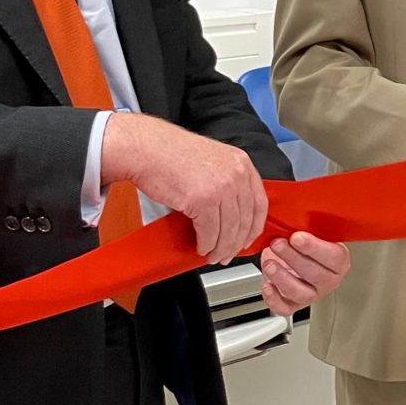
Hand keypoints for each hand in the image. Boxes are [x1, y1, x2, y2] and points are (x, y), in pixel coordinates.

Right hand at [102, 113, 266, 264]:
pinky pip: (210, 232)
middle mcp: (236, 174)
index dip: (254, 227)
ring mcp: (221, 187)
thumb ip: (227, 179)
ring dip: (221, 248)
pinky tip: (202, 247)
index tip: (248, 239)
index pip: (260, 203)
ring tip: (213, 256)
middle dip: (236, 243)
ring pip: (228, 230)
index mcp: (241, 163)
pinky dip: (206, 244)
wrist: (146, 148)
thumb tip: (232, 212)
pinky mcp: (203, 200)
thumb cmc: (170, 152)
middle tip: (228, 255)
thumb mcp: (212, 158)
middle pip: (245, 220)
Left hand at [258, 232, 349, 316]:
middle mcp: (328, 280)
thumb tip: (296, 214)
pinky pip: (286, 308)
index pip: (333, 257)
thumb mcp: (309, 229)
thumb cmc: (301, 241)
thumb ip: (308, 225)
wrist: (289, 253)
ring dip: (283, 278)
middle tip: (278, 243)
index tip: (297, 237)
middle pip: (315, 275)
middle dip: (293, 258)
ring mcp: (312, 294)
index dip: (314, 248)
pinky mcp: (294, 304)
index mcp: (338, 260)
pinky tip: (267, 286)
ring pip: (301, 293)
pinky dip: (275, 300)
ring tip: (270, 264)